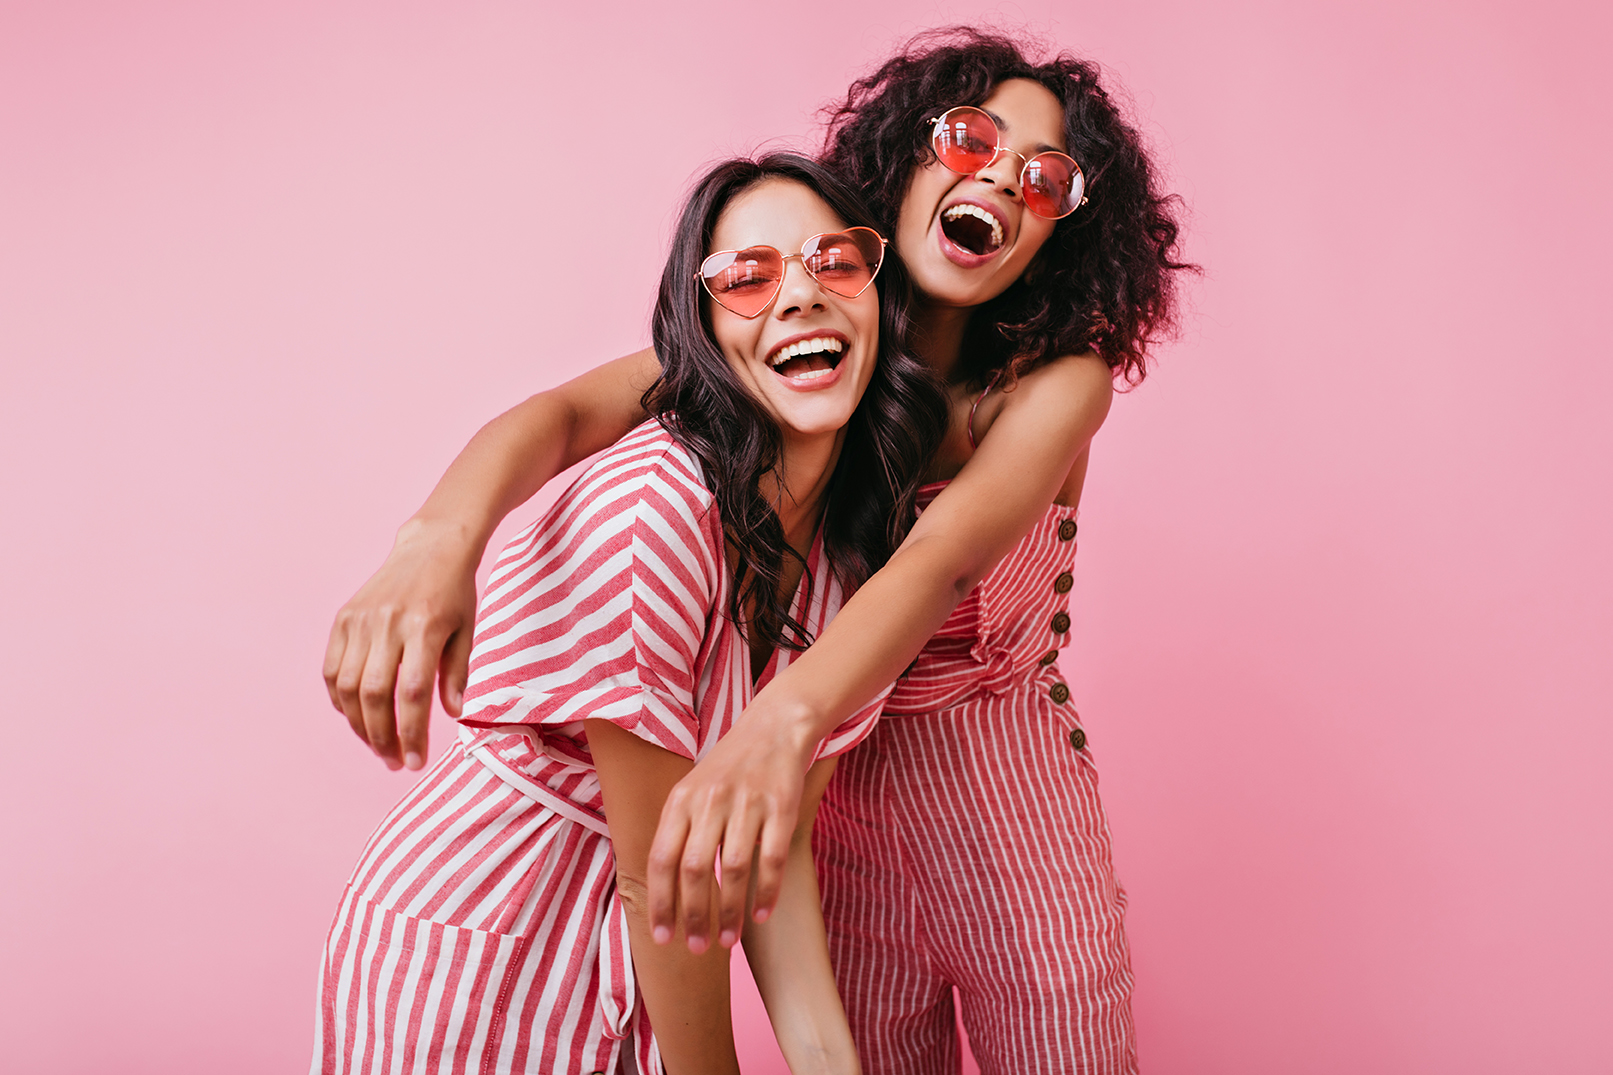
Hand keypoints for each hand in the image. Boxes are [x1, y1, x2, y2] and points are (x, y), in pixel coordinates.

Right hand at [322, 518, 479, 769]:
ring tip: (377, 745)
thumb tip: (452, 715)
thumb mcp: (468, 630)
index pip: (412, 692)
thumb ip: (457, 673)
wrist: (430, 547)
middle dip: (382, 737)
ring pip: (346, 686)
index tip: (416, 761)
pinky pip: (331, 668)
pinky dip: (339, 699)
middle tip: (394, 762)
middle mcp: (388, 624)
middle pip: (373, 695)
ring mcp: (360, 620)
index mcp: (424, 627)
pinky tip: (355, 716)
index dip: (411, 733)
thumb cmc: (455, 592)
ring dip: (359, 725)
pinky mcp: (343, 618)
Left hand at [646, 708, 816, 952]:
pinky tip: (761, 915)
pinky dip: (766, 892)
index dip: (660, 902)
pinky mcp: (781, 806)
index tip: (663, 936)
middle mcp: (710, 801)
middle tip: (698, 948)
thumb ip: (677, 833)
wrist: (773, 728)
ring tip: (728, 941)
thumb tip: (663, 893)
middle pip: (694, 869)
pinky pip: (772, 859)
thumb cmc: (727, 770)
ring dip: (729, 911)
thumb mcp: (691, 791)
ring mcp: (747, 803)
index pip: (662, 858)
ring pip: (734, 869)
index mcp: (680, 800)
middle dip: (694, 916)